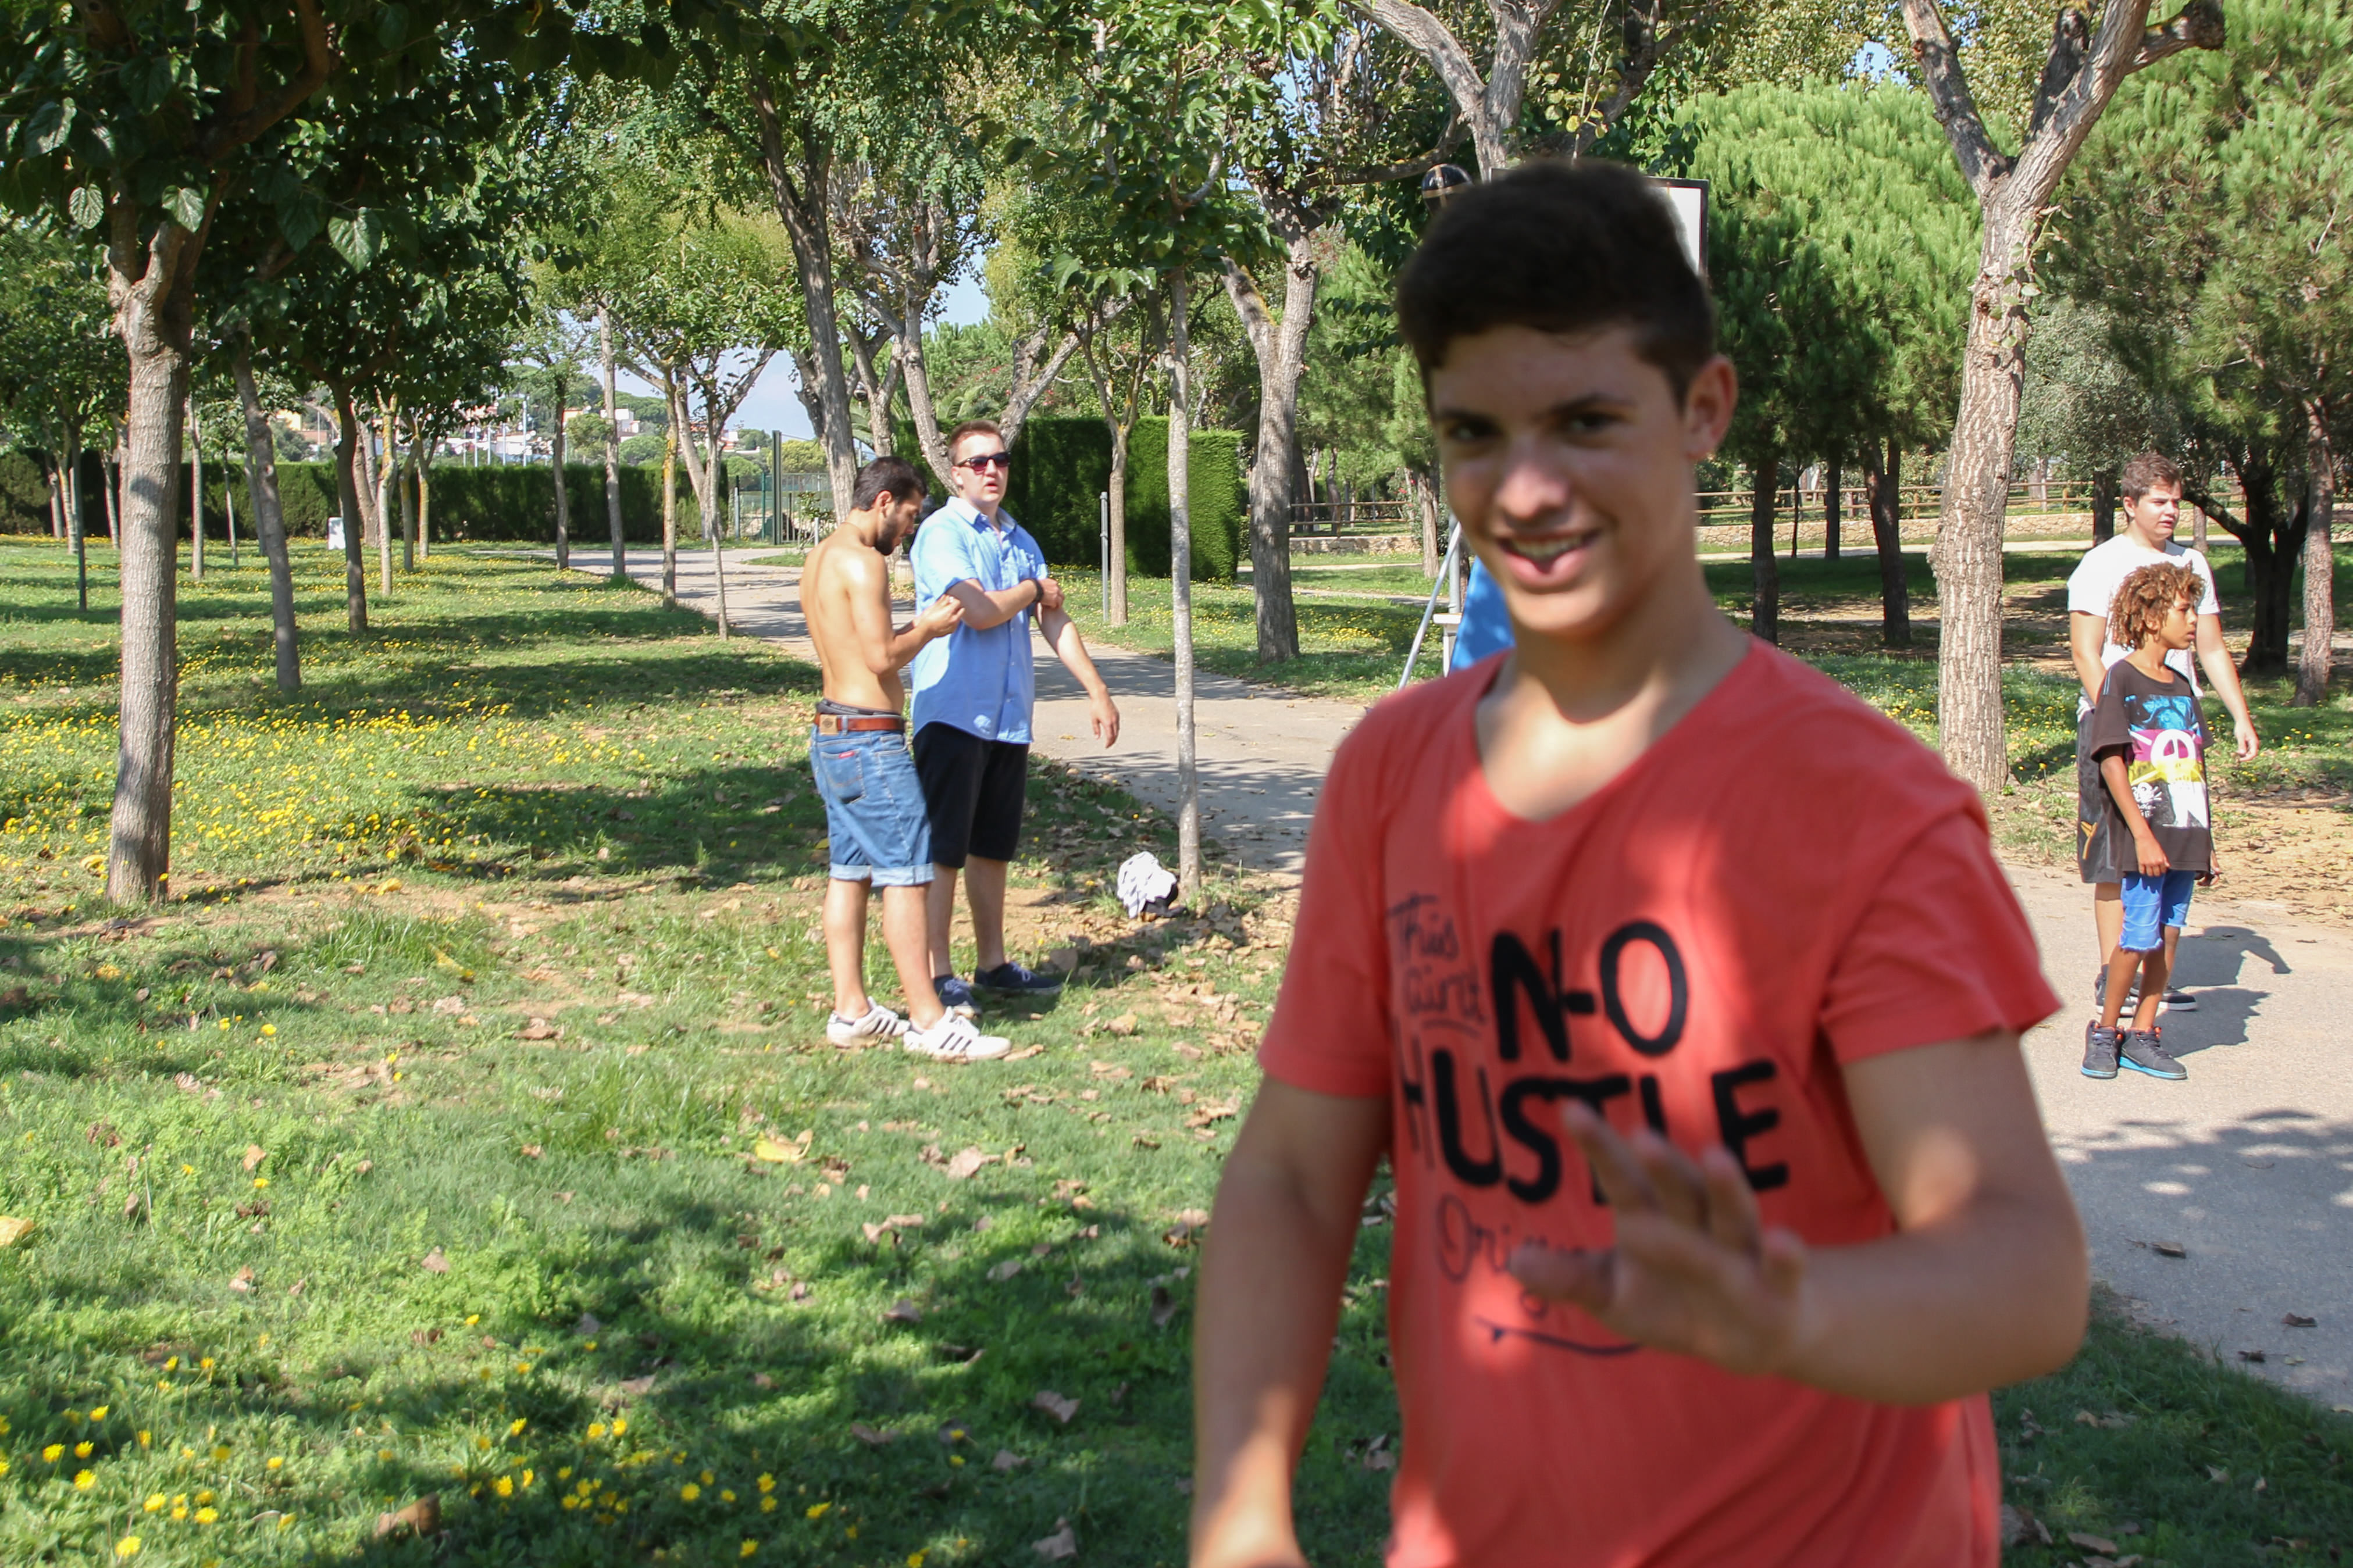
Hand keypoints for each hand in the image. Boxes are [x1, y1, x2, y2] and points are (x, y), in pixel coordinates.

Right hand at [916, 592, 964, 639]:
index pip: (958, 602)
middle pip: (961, 610)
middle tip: (949, 608)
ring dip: (955, 615)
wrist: (925, 630)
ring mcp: (954, 625)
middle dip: (956, 608)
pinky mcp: (952, 630)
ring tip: (945, 615)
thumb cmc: (928, 618)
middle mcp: (954, 618)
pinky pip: (956, 623)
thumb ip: (943, 601)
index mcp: (949, 611)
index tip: (949, 601)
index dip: (953, 601)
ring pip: (959, 617)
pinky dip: (952, 621)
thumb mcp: (934, 606)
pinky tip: (945, 621)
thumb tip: (948, 597)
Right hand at [1035, 575, 1064, 612]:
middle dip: (1060, 599)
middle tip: (1058, 603)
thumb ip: (1045, 584)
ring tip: (1056, 607)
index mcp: (1054, 583)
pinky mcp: (1054, 600)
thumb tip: (1043, 585)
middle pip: (1062, 595)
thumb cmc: (1034, 585)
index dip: (1057, 593)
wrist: (1033, 588)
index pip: (1058, 588)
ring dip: (1058, 604)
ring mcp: (1056, 594)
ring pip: (1060, 601)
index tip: (1055, 596)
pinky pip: (1055, 605)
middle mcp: (1056, 588)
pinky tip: (1050, 607)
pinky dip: (1053, 607)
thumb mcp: (1042, 581)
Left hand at [1089, 688, 1120, 748]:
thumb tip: (1097, 738)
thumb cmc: (1095, 707)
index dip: (1108, 743)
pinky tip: (1112, 730)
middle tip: (1109, 745)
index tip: (1106, 746)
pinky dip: (1116, 730)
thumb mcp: (1094, 719)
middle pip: (1115, 735)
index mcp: (1108, 723)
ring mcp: (1116, 717)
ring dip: (1115, 736)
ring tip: (1111, 739)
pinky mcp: (1117, 714)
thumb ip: (1096, 729)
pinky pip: (1118, 724)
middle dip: (1112, 741)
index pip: (1110, 737)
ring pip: (1117, 730)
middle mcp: (1114, 721)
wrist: (1101, 696)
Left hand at [1507, 1101, 1810, 1378]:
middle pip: (1677, 1188)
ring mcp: (1739, 1252)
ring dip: (1725, 1187)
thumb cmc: (1671, 1300)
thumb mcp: (1614, 1294)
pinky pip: (1783, 1268)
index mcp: (1652, 1218)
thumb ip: (1569, 1277)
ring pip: (1731, 1214)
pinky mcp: (1776, 1287)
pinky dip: (1785, 1255)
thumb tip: (1514, 1262)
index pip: (1621, 1179)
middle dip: (1662, 1164)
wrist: (1746, 1336)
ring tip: (1716, 1157)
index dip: (1598, 1147)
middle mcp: (1696, 1223)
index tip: (1570, 1110)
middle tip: (1641, 1136)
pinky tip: (1784, 1240)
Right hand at [2133, 833, 2168, 877]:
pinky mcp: (2140, 862)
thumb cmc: (2153, 843)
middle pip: (2157, 873)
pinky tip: (2143, 869)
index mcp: (2161, 860)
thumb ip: (2165, 859)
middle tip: (2155, 871)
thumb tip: (2167, 866)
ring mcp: (2147, 863)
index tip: (2160, 870)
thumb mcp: (2161, 851)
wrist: (2144, 839)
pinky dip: (2143, 871)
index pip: (2163, 870)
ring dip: (2150, 873)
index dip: (2162, 870)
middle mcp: (2155, 863)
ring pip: (2149, 874)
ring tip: (2149, 871)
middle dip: (2156, 873)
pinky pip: (2142, 871)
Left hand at [2233, 715, 2258, 760]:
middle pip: (2252, 754)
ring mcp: (2253, 742)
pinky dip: (2244, 751)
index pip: (2253, 754)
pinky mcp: (2249, 741)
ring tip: (2236, 755)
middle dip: (2246, 757)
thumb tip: (2242, 754)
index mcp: (2254, 742)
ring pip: (2250, 752)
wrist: (2242, 720)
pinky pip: (2248, 749)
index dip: (2247, 759)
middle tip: (2237, 759)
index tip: (2240, 760)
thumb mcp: (2240, 736)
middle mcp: (2255, 743)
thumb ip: (2241, 745)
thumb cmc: (2241, 727)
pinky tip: (2237, 751)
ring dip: (2244, 755)